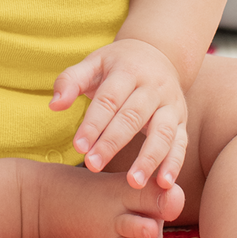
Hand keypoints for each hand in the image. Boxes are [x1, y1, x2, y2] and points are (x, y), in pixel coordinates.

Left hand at [50, 39, 187, 189]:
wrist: (159, 53)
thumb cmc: (117, 64)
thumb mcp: (93, 63)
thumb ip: (70, 81)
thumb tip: (54, 105)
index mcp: (128, 71)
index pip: (109, 99)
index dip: (93, 124)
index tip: (78, 147)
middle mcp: (153, 87)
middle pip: (132, 117)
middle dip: (112, 143)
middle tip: (93, 166)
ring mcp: (171, 104)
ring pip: (162, 132)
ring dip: (149, 159)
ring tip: (134, 182)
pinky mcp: (182, 120)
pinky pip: (181, 143)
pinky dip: (174, 163)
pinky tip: (164, 184)